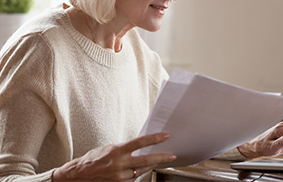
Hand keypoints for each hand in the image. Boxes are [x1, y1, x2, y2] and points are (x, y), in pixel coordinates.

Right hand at [52, 133, 175, 180]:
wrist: (78, 176)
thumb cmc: (92, 160)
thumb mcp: (109, 148)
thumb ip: (125, 149)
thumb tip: (140, 147)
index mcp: (117, 151)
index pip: (140, 142)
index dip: (154, 139)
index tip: (165, 136)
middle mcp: (119, 164)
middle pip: (146, 160)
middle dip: (161, 158)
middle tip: (172, 155)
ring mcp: (120, 176)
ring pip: (141, 171)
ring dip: (151, 165)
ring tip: (159, 160)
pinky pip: (134, 178)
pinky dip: (139, 172)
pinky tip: (142, 168)